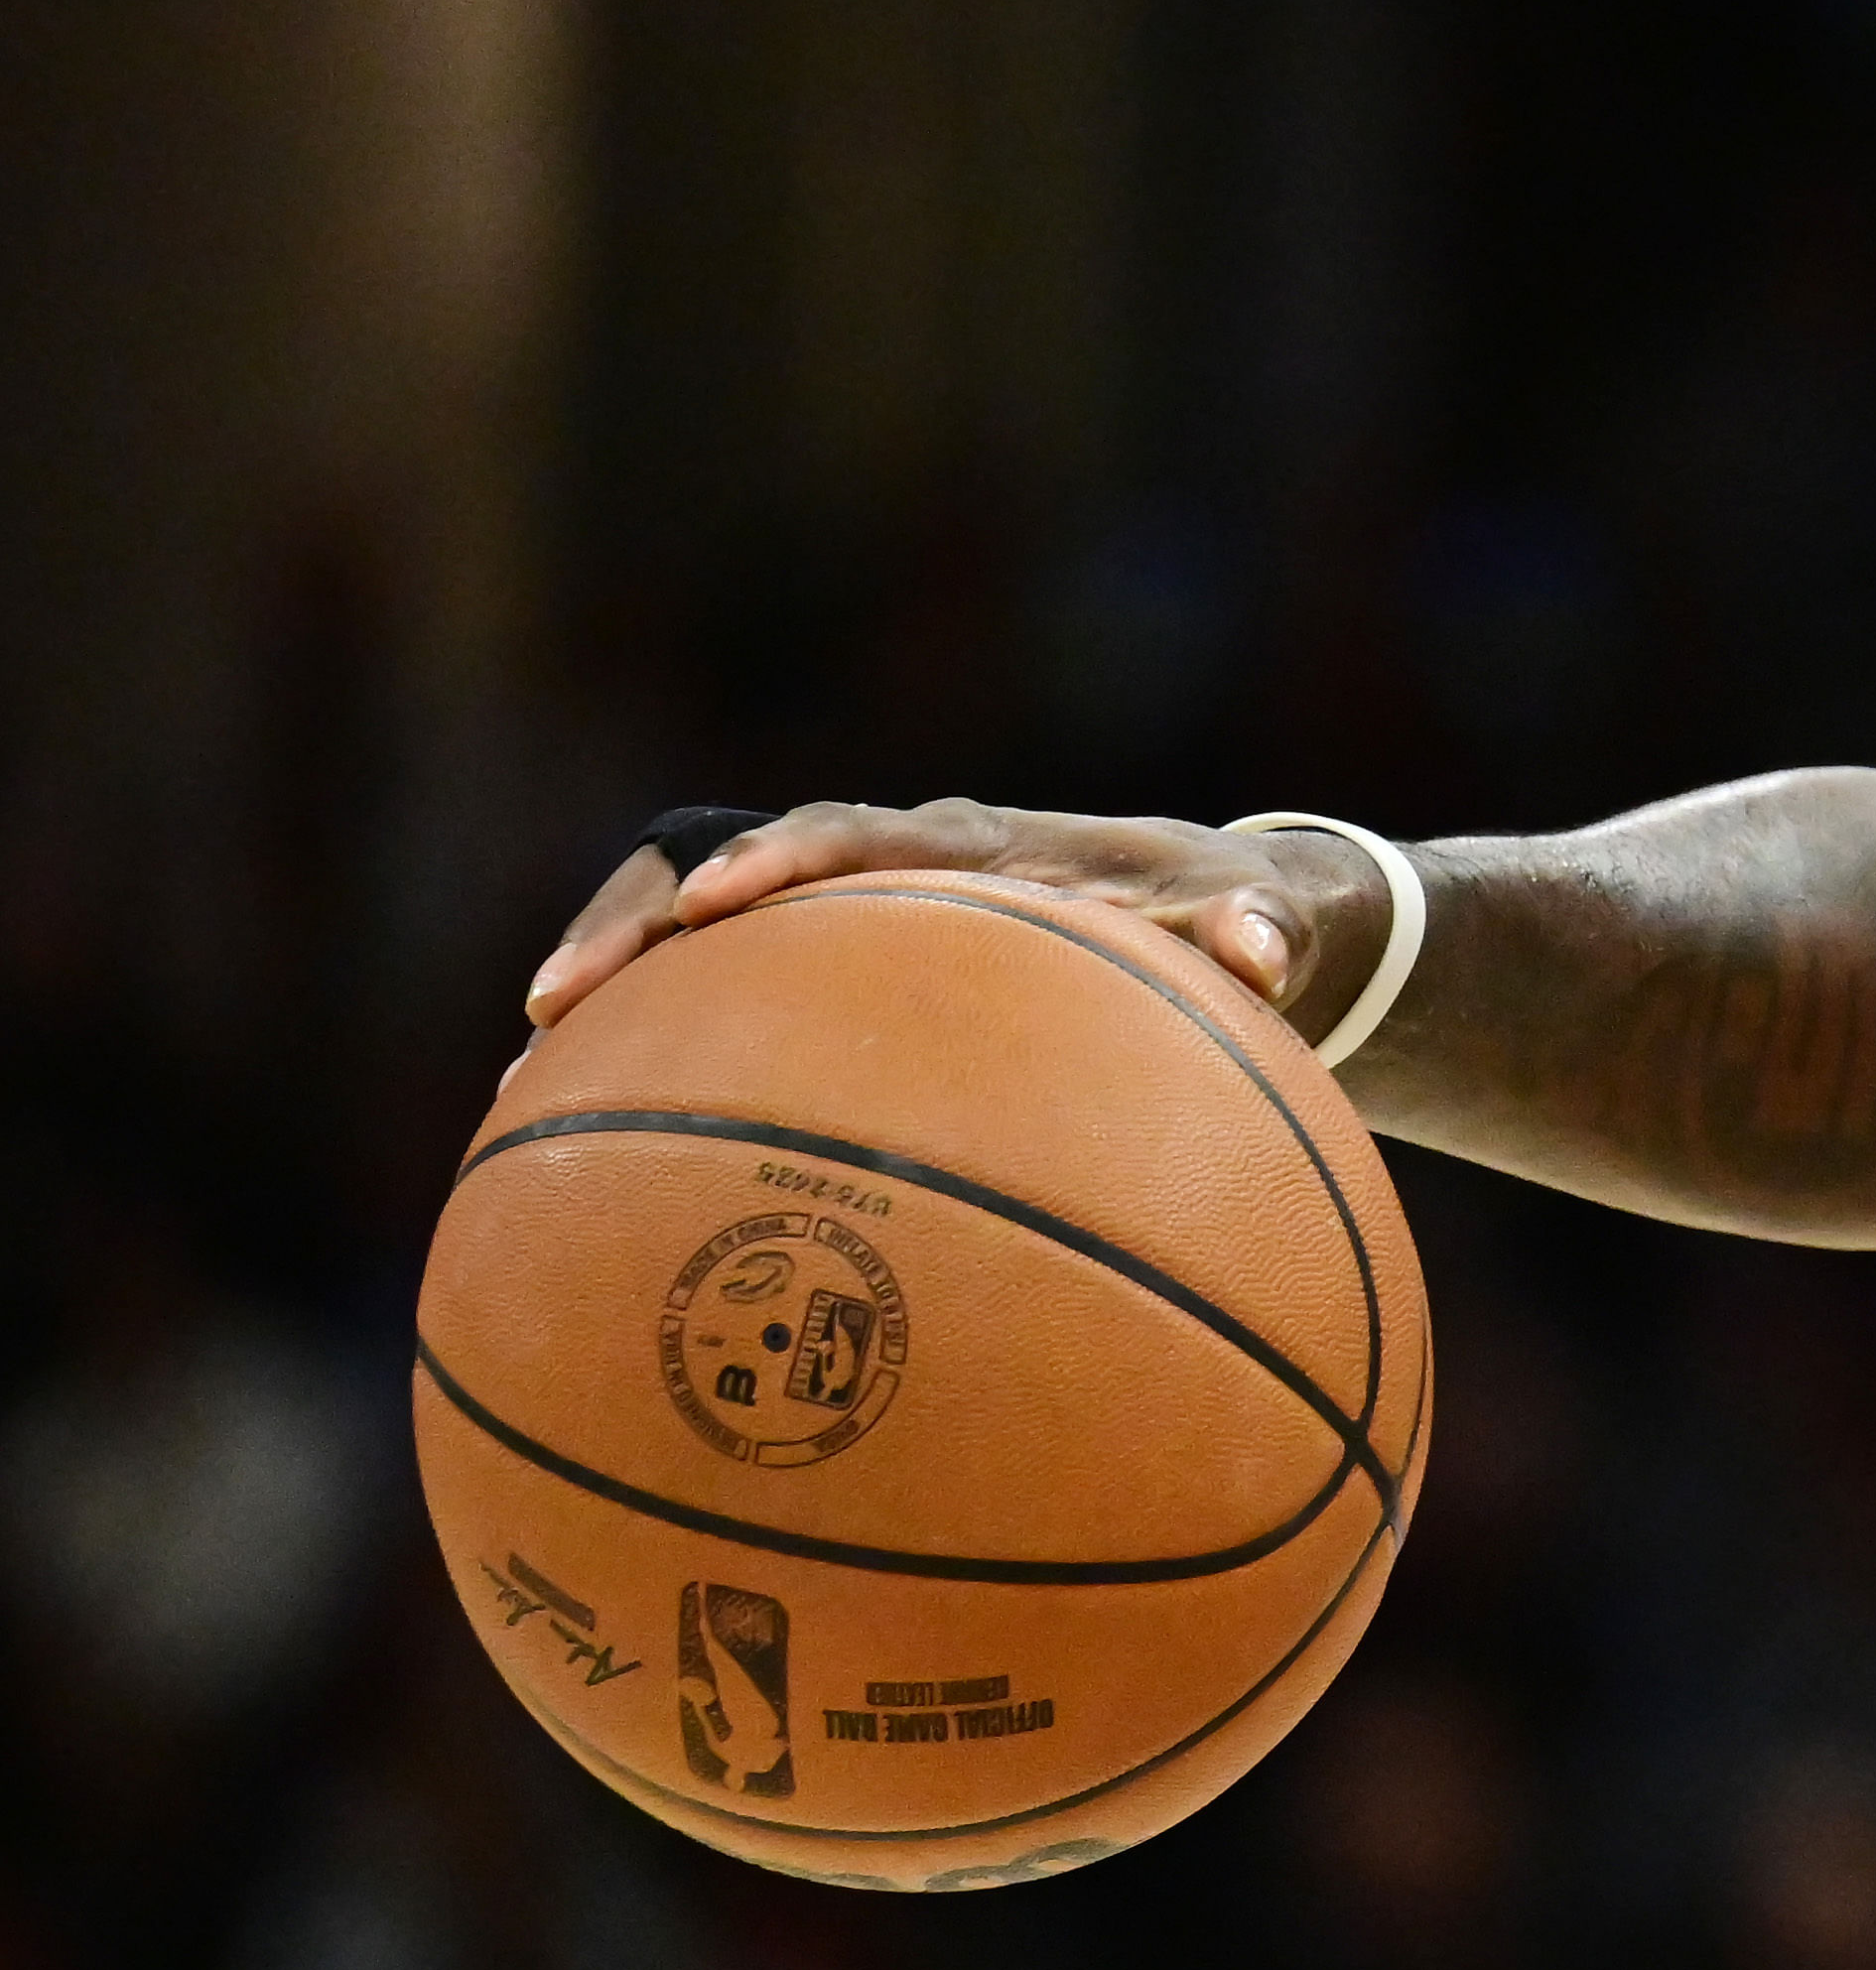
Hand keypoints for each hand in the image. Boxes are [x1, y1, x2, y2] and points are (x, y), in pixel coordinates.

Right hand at [522, 798, 1367, 1040]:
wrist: (1221, 913)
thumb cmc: (1228, 921)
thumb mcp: (1257, 924)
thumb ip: (1254, 931)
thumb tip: (1260, 950)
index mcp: (976, 847)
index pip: (859, 833)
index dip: (784, 857)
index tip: (719, 897)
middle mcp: (894, 865)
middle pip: (725, 863)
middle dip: (635, 920)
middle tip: (554, 999)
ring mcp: (852, 917)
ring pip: (697, 933)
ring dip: (613, 990)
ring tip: (522, 1081)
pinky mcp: (838, 970)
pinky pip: (724, 999)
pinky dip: (656, 1052)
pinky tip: (587, 1136)